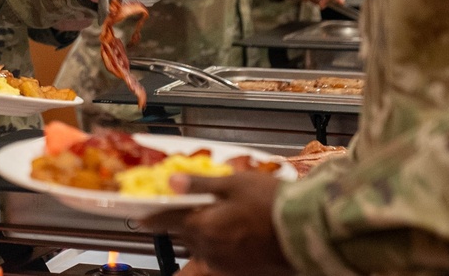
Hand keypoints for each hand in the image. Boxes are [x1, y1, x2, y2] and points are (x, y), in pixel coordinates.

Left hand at [144, 173, 293, 275]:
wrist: (305, 229)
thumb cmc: (271, 202)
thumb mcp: (233, 183)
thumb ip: (199, 185)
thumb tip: (171, 182)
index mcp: (203, 225)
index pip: (167, 221)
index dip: (152, 217)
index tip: (142, 216)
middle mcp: (209, 249)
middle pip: (183, 236)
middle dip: (178, 225)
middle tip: (178, 213)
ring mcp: (225, 263)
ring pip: (198, 252)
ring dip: (196, 239)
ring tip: (204, 224)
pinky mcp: (240, 271)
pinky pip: (215, 263)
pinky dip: (211, 253)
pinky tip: (219, 242)